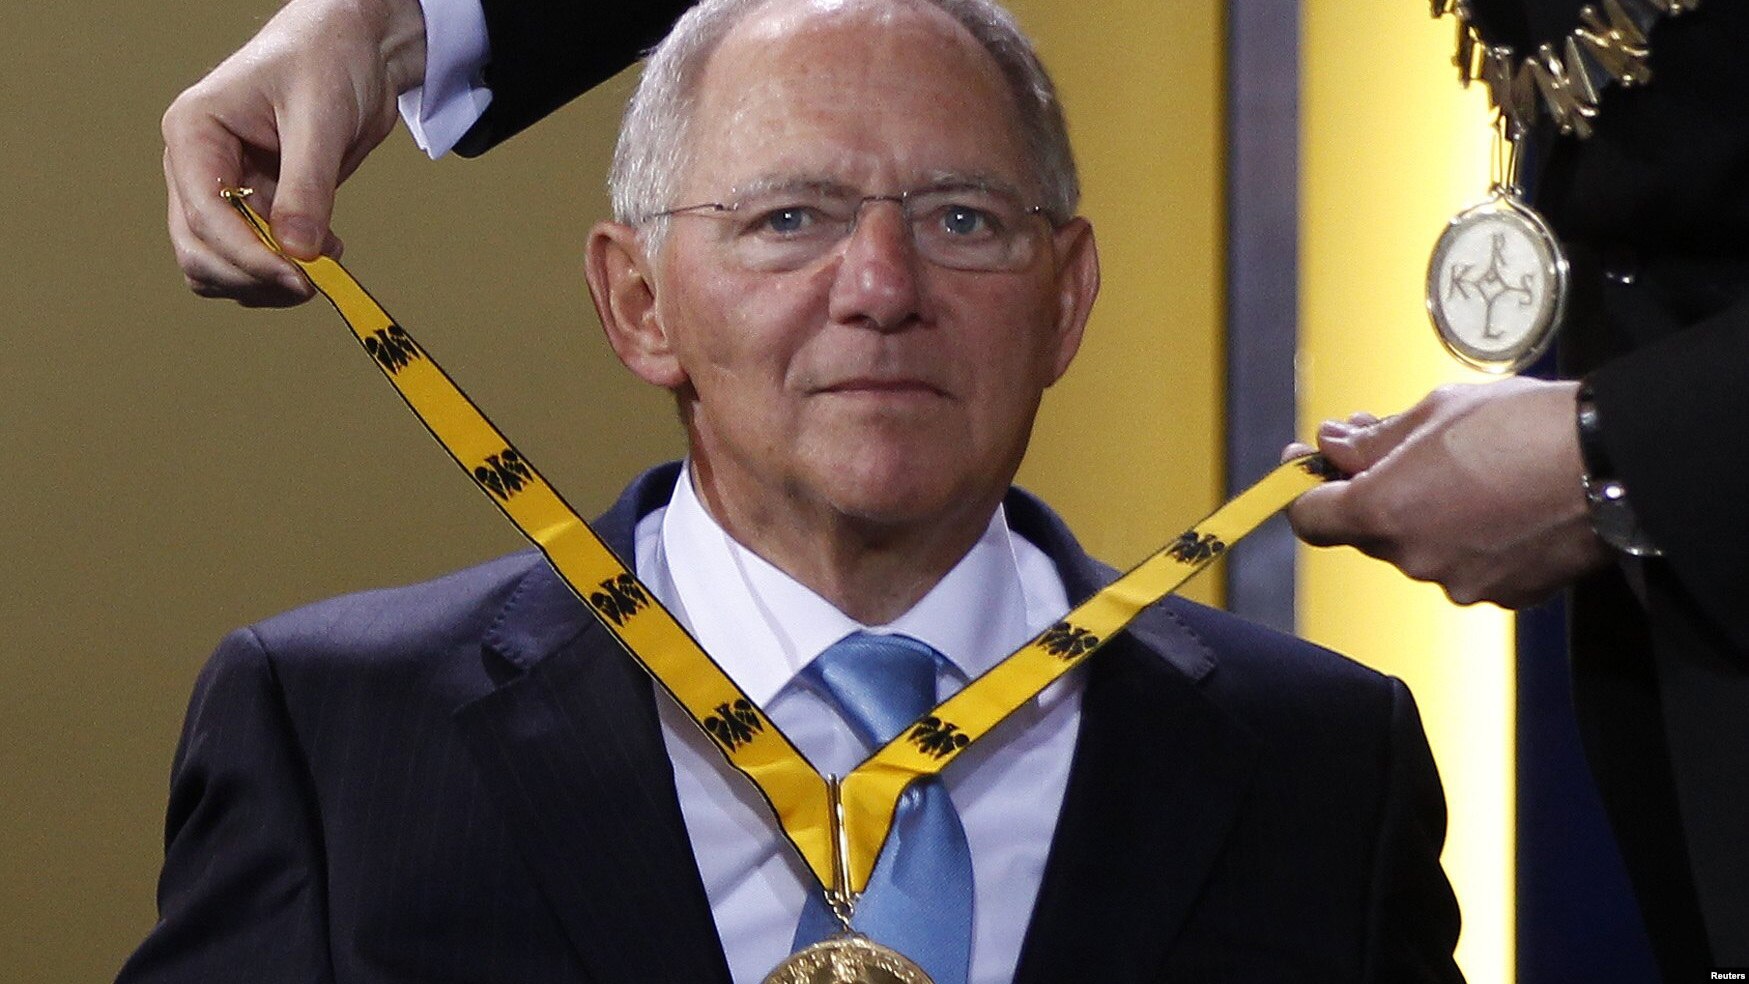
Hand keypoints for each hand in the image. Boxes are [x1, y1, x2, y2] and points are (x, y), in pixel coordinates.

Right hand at [161, 0, 426, 305]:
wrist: (354, 50)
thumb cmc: (325, 60)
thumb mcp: (319, 120)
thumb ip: (307, 187)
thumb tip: (299, 252)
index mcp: (193, 133)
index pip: (204, 215)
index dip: (248, 257)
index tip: (298, 278)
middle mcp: (197, 166)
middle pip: (199, 250)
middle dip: (252, 276)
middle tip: (313, 283)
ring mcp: (224, 189)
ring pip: (221, 264)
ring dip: (267, 281)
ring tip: (324, 260)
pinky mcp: (256, 205)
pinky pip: (255, 258)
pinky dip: (285, 269)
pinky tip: (325, 250)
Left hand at [1283, 378, 1611, 607]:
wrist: (1614, 463)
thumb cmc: (1523, 427)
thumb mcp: (1435, 413)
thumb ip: (1374, 439)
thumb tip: (1333, 445)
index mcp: (1381, 512)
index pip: (1309, 519)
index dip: (1307, 490)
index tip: (1313, 465)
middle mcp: (1412, 558)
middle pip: (1369, 531)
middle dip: (1378, 492)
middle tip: (1402, 450)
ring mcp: (1459, 583)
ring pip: (1421, 548)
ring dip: (1429, 515)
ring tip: (1473, 472)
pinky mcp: (1505, 596)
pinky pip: (1467, 565)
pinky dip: (1472, 538)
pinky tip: (1504, 503)